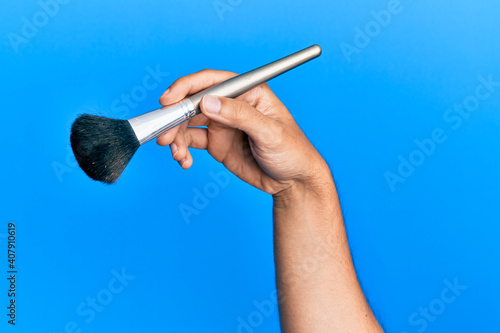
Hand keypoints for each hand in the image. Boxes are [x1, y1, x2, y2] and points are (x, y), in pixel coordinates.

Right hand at [156, 69, 329, 194]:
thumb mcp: (270, 132)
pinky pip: (191, 142)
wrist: (293, 182)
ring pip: (188, 123)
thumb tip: (208, 103)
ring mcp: (222, 124)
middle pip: (193, 103)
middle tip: (165, 135)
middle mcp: (231, 105)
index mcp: (247, 92)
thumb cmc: (292, 151)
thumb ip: (240, 116)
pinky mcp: (216, 144)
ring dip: (176, 136)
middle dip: (175, 117)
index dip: (187, 87)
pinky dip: (182, 149)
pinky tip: (184, 161)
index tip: (169, 100)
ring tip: (176, 153)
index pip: (212, 81)